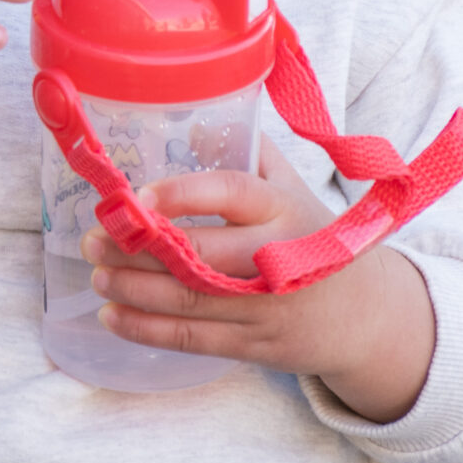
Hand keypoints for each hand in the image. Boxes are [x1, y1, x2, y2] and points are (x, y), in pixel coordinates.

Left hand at [83, 150, 436, 423]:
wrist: (369, 315)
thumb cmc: (315, 238)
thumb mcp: (292, 188)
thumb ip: (248, 154)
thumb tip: (190, 117)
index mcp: (283, 207)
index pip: (230, 193)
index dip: (182, 193)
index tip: (137, 195)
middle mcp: (277, 256)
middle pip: (199, 254)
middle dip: (138, 248)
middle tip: (94, 236)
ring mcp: (266, 306)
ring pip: (188, 300)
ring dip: (133, 289)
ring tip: (97, 273)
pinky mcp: (256, 345)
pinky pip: (193, 338)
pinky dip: (147, 329)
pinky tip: (112, 315)